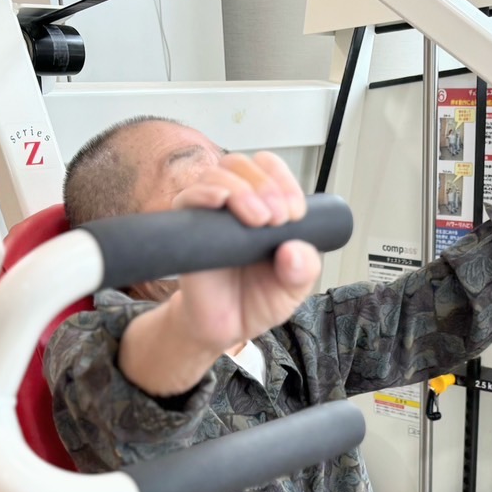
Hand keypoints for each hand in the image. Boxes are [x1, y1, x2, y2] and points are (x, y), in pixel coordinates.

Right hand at [119, 152, 322, 397]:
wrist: (223, 327)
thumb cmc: (256, 301)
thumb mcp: (293, 289)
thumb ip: (303, 270)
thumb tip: (293, 250)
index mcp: (266, 208)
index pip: (271, 169)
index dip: (285, 182)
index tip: (295, 214)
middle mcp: (236, 204)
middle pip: (243, 164)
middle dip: (265, 185)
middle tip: (277, 218)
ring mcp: (211, 214)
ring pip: (219, 174)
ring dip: (242, 189)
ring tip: (257, 220)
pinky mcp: (188, 229)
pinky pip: (188, 197)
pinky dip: (205, 193)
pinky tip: (220, 201)